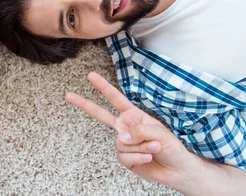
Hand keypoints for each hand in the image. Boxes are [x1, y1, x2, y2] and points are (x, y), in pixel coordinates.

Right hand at [66, 72, 198, 187]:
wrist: (176, 169)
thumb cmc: (171, 147)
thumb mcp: (159, 132)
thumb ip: (139, 131)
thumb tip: (121, 137)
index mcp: (133, 116)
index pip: (116, 99)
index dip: (103, 87)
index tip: (91, 76)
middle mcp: (125, 128)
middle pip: (101, 114)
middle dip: (84, 104)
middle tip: (68, 95)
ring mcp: (123, 143)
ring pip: (122, 142)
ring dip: (141, 146)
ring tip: (154, 148)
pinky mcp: (124, 158)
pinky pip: (125, 156)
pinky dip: (139, 157)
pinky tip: (148, 158)